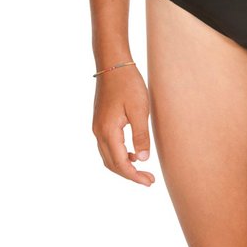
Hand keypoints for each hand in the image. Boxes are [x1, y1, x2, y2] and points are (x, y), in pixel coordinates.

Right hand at [92, 59, 155, 186]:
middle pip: (111, 164)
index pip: (120, 163)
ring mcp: (97, 126)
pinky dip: (119, 154)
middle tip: (148, 180)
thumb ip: (140, 135)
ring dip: (123, 166)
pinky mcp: (100, 121)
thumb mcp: (139, 110)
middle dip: (129, 175)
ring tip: (142, 169)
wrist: (113, 63)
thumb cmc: (128, 84)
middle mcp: (98, 132)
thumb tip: (143, 159)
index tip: (149, 182)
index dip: (134, 176)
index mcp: (108, 131)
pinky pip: (107, 146)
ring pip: (108, 156)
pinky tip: (133, 152)